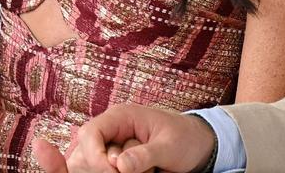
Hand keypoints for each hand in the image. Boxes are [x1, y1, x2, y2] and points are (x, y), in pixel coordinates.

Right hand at [33, 105, 213, 172]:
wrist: (198, 145)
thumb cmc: (185, 139)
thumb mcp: (170, 146)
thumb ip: (145, 154)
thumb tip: (119, 165)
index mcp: (121, 117)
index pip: (90, 133)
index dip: (95, 155)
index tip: (113, 172)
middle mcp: (111, 131)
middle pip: (87, 152)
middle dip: (105, 167)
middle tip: (139, 171)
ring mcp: (112, 147)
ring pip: (95, 166)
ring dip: (114, 172)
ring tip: (147, 170)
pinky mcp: (116, 162)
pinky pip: (105, 171)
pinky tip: (144, 171)